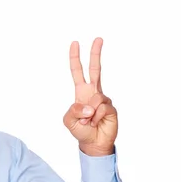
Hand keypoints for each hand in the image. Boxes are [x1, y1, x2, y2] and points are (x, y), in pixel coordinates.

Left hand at [63, 37, 116, 155]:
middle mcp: (93, 92)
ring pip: (95, 98)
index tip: (75, 43)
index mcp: (81, 92)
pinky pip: (101, 108)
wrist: (93, 143)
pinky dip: (96, 117)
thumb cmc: (80, 130)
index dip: (75, 58)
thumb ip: (74, 110)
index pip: (78, 71)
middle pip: (95, 69)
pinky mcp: (111, 108)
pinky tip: (96, 123)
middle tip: (98, 38)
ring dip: (89, 114)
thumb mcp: (69, 120)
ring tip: (88, 122)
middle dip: (96, 53)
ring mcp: (103, 99)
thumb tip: (89, 105)